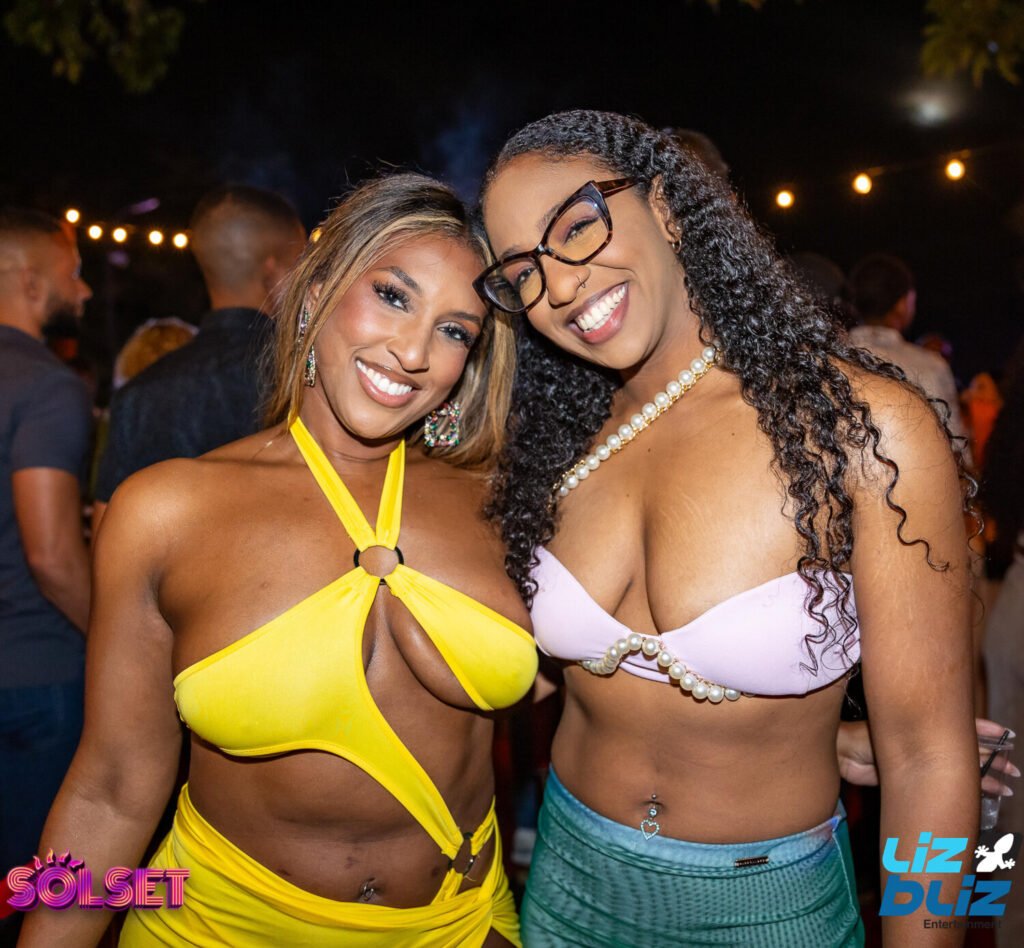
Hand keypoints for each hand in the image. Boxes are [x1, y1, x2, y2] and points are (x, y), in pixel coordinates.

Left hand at [836, 718, 1019, 789]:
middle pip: (968, 750)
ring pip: (962, 770)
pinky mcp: (918, 780)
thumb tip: (945, 741)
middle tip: (1014, 770)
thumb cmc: (862, 738)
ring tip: (1006, 788)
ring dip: (985, 778)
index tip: (1007, 735)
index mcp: (924, 727)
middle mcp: (928, 743)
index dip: (985, 731)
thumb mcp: (891, 734)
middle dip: (992, 759)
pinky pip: (947, 785)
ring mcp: (924, 761)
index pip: (962, 726)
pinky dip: (966, 790)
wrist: (842, 757)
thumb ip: (916, 740)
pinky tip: (983, 797)